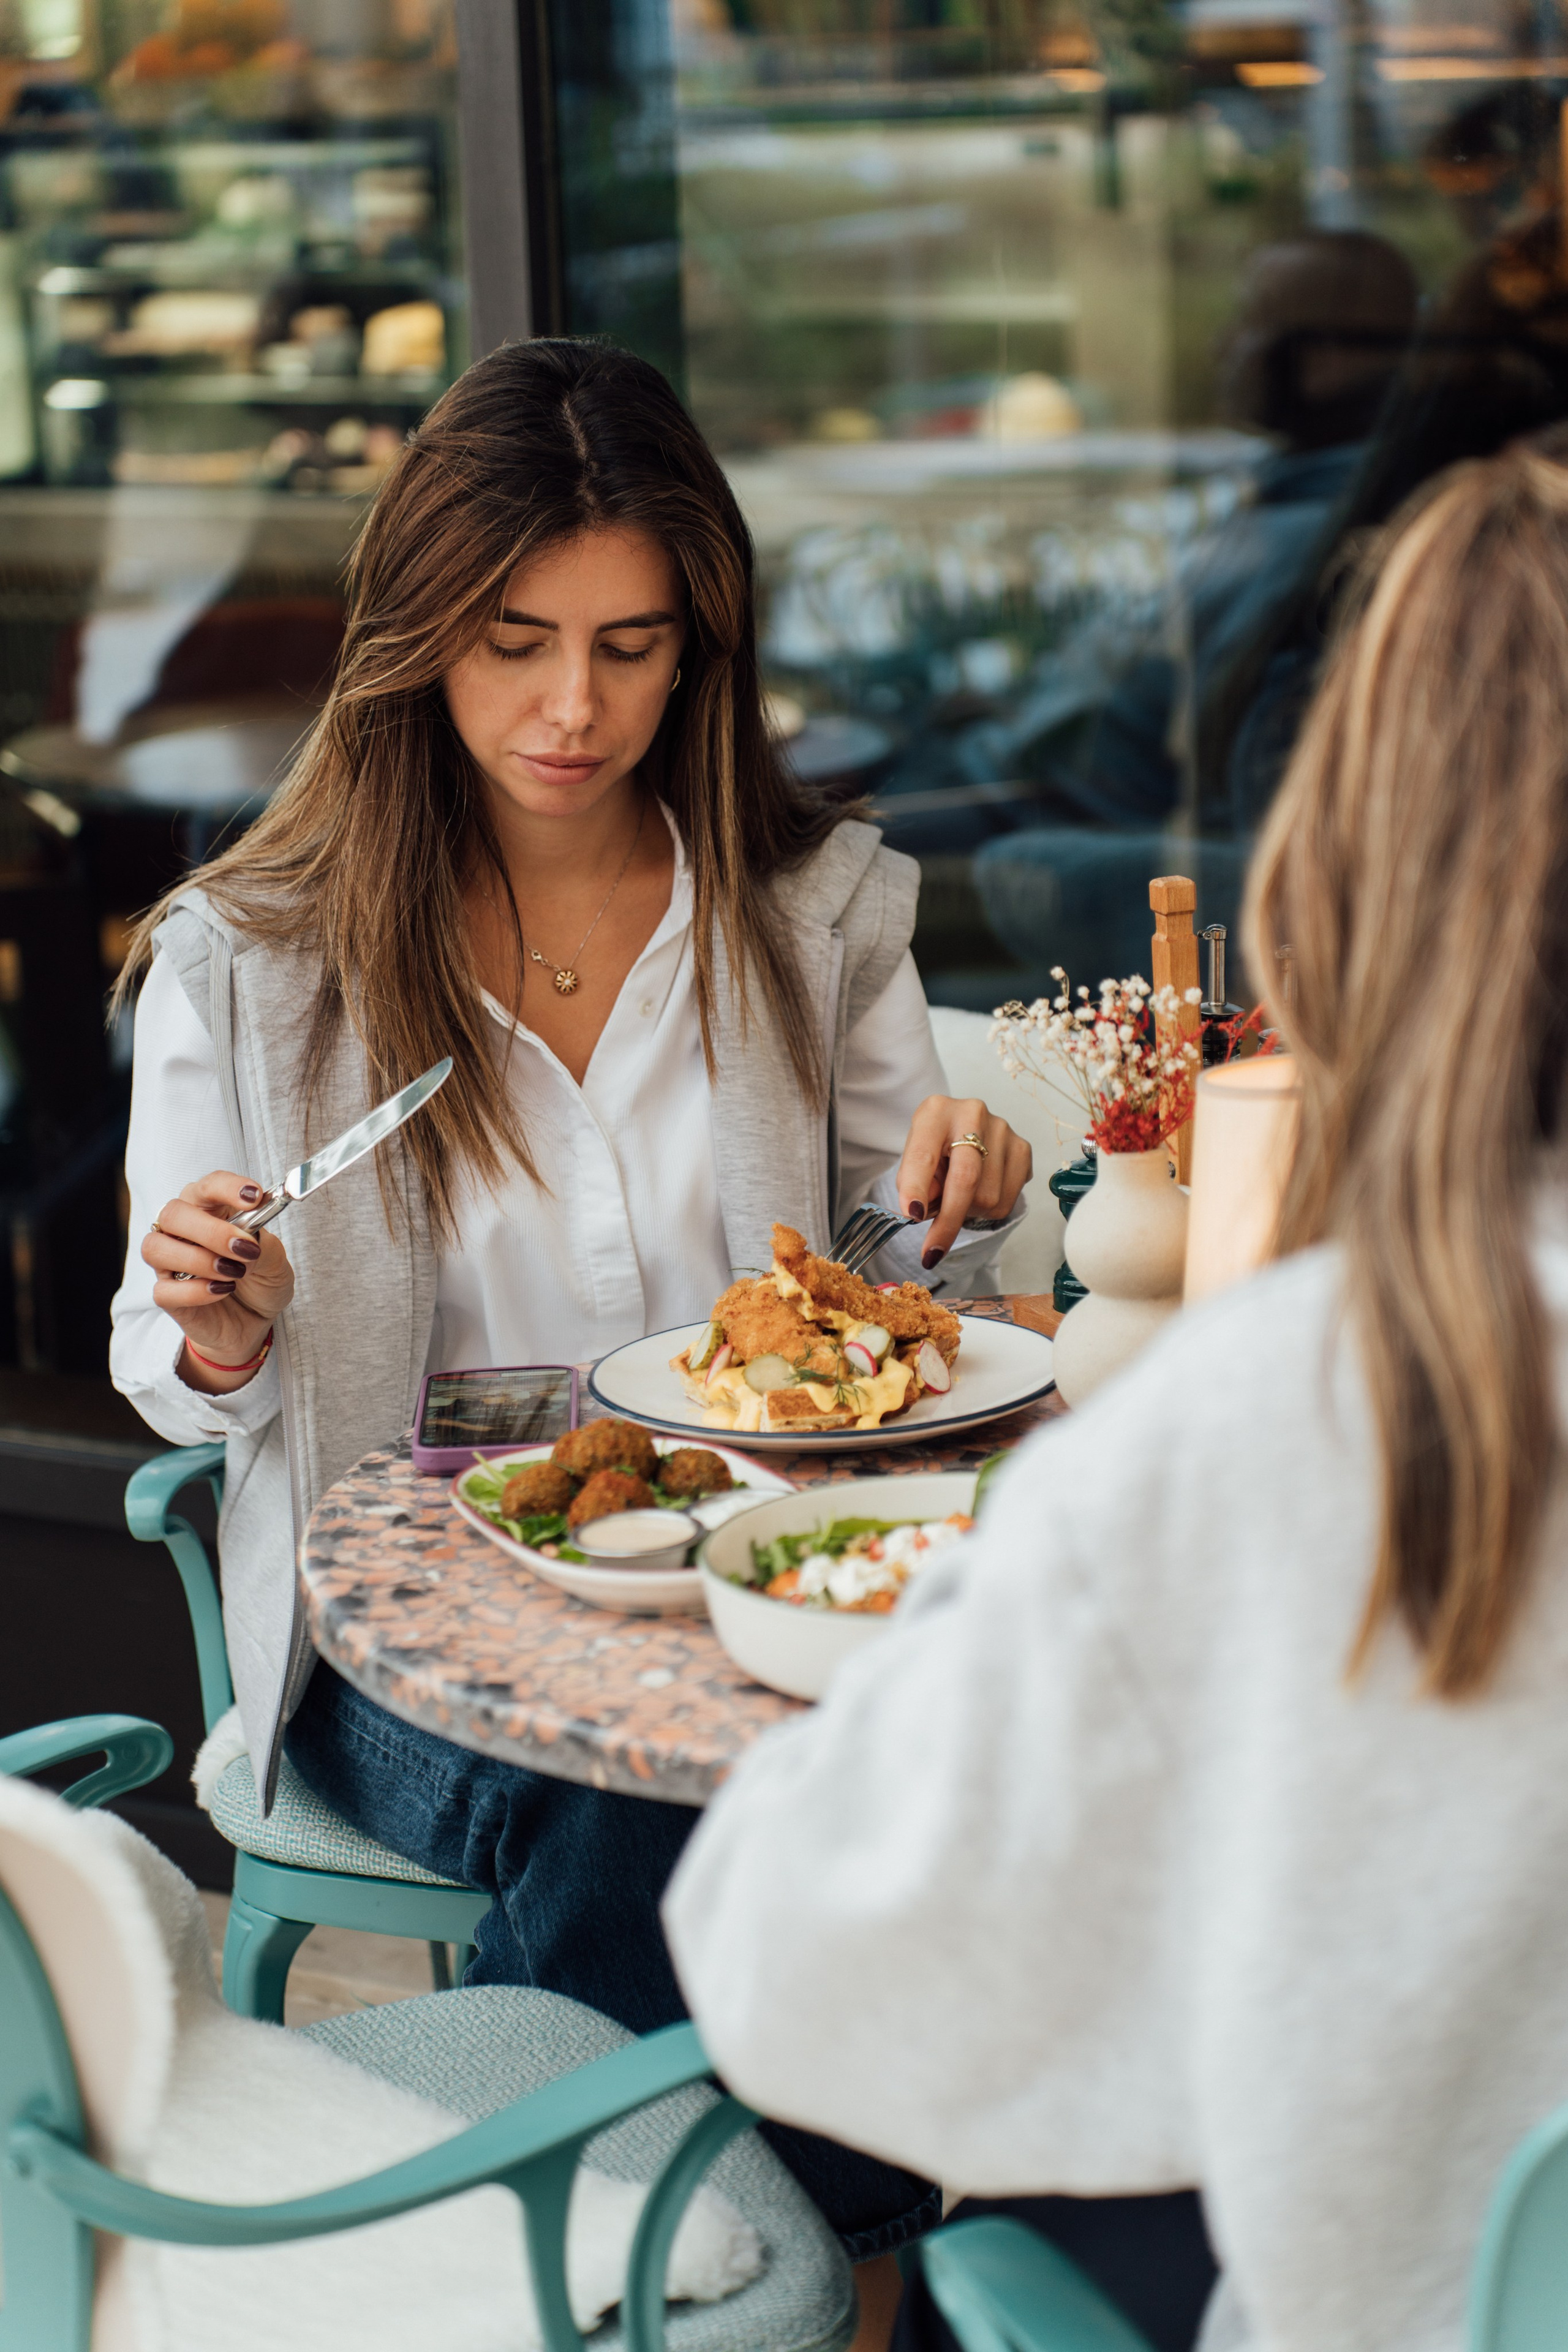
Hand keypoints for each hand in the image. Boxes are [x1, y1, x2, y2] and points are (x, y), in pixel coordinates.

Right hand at [141, 1172, 294, 1392]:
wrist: (254, 1324)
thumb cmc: (260, 1283)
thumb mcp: (277, 1265)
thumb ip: (267, 1248)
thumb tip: (248, 1241)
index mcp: (211, 1211)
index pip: (208, 1186)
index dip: (227, 1187)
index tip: (254, 1197)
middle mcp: (183, 1232)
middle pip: (173, 1213)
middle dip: (211, 1230)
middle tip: (245, 1249)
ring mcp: (170, 1263)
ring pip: (156, 1247)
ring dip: (199, 1259)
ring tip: (234, 1273)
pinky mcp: (167, 1296)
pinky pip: (164, 1289)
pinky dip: (196, 1291)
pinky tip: (221, 1292)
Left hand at [895, 1098, 1033, 1270]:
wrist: (965, 1129)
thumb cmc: (935, 1148)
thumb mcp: (915, 1160)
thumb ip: (913, 1183)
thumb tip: (920, 1212)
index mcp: (936, 1112)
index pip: (924, 1154)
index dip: (916, 1186)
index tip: (911, 1215)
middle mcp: (972, 1113)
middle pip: (965, 1179)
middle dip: (949, 1220)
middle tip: (932, 1251)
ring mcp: (1003, 1130)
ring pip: (988, 1198)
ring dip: (969, 1211)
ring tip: (961, 1195)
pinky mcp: (1023, 1148)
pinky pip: (1008, 1200)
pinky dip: (989, 1209)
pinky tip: (980, 1191)